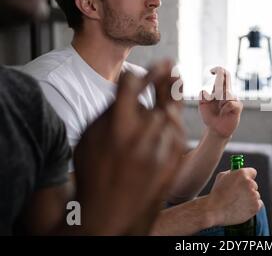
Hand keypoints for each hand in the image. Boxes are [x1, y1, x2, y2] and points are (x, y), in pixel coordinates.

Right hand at [73, 60, 184, 234]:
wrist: (112, 212)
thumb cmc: (94, 172)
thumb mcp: (89, 138)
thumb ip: (109, 109)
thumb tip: (128, 85)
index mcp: (118, 125)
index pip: (134, 83)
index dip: (142, 72)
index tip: (151, 65)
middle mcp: (144, 132)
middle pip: (160, 94)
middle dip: (163, 78)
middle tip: (170, 64)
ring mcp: (163, 145)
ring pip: (171, 111)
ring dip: (169, 98)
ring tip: (173, 80)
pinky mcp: (175, 157)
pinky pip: (177, 129)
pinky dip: (173, 118)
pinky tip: (169, 112)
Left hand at [199, 67, 242, 138]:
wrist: (215, 129)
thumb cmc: (209, 116)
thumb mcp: (202, 106)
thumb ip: (202, 97)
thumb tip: (205, 91)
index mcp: (218, 90)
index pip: (222, 75)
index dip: (218, 70)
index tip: (211, 71)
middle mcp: (227, 92)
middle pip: (227, 79)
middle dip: (220, 80)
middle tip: (215, 89)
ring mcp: (233, 99)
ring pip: (227, 93)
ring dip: (220, 101)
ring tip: (220, 109)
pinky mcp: (238, 107)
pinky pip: (231, 103)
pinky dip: (225, 108)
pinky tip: (224, 112)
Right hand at [207, 168, 262, 225]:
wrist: (214, 210)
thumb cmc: (216, 193)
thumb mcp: (222, 177)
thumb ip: (232, 173)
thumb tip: (237, 172)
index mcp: (242, 174)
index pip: (252, 172)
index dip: (248, 176)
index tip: (245, 180)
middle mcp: (250, 183)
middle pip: (254, 184)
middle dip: (247, 188)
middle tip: (238, 194)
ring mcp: (254, 195)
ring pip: (255, 195)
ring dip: (249, 198)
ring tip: (237, 202)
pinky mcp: (256, 206)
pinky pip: (258, 204)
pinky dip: (252, 206)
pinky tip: (242, 207)